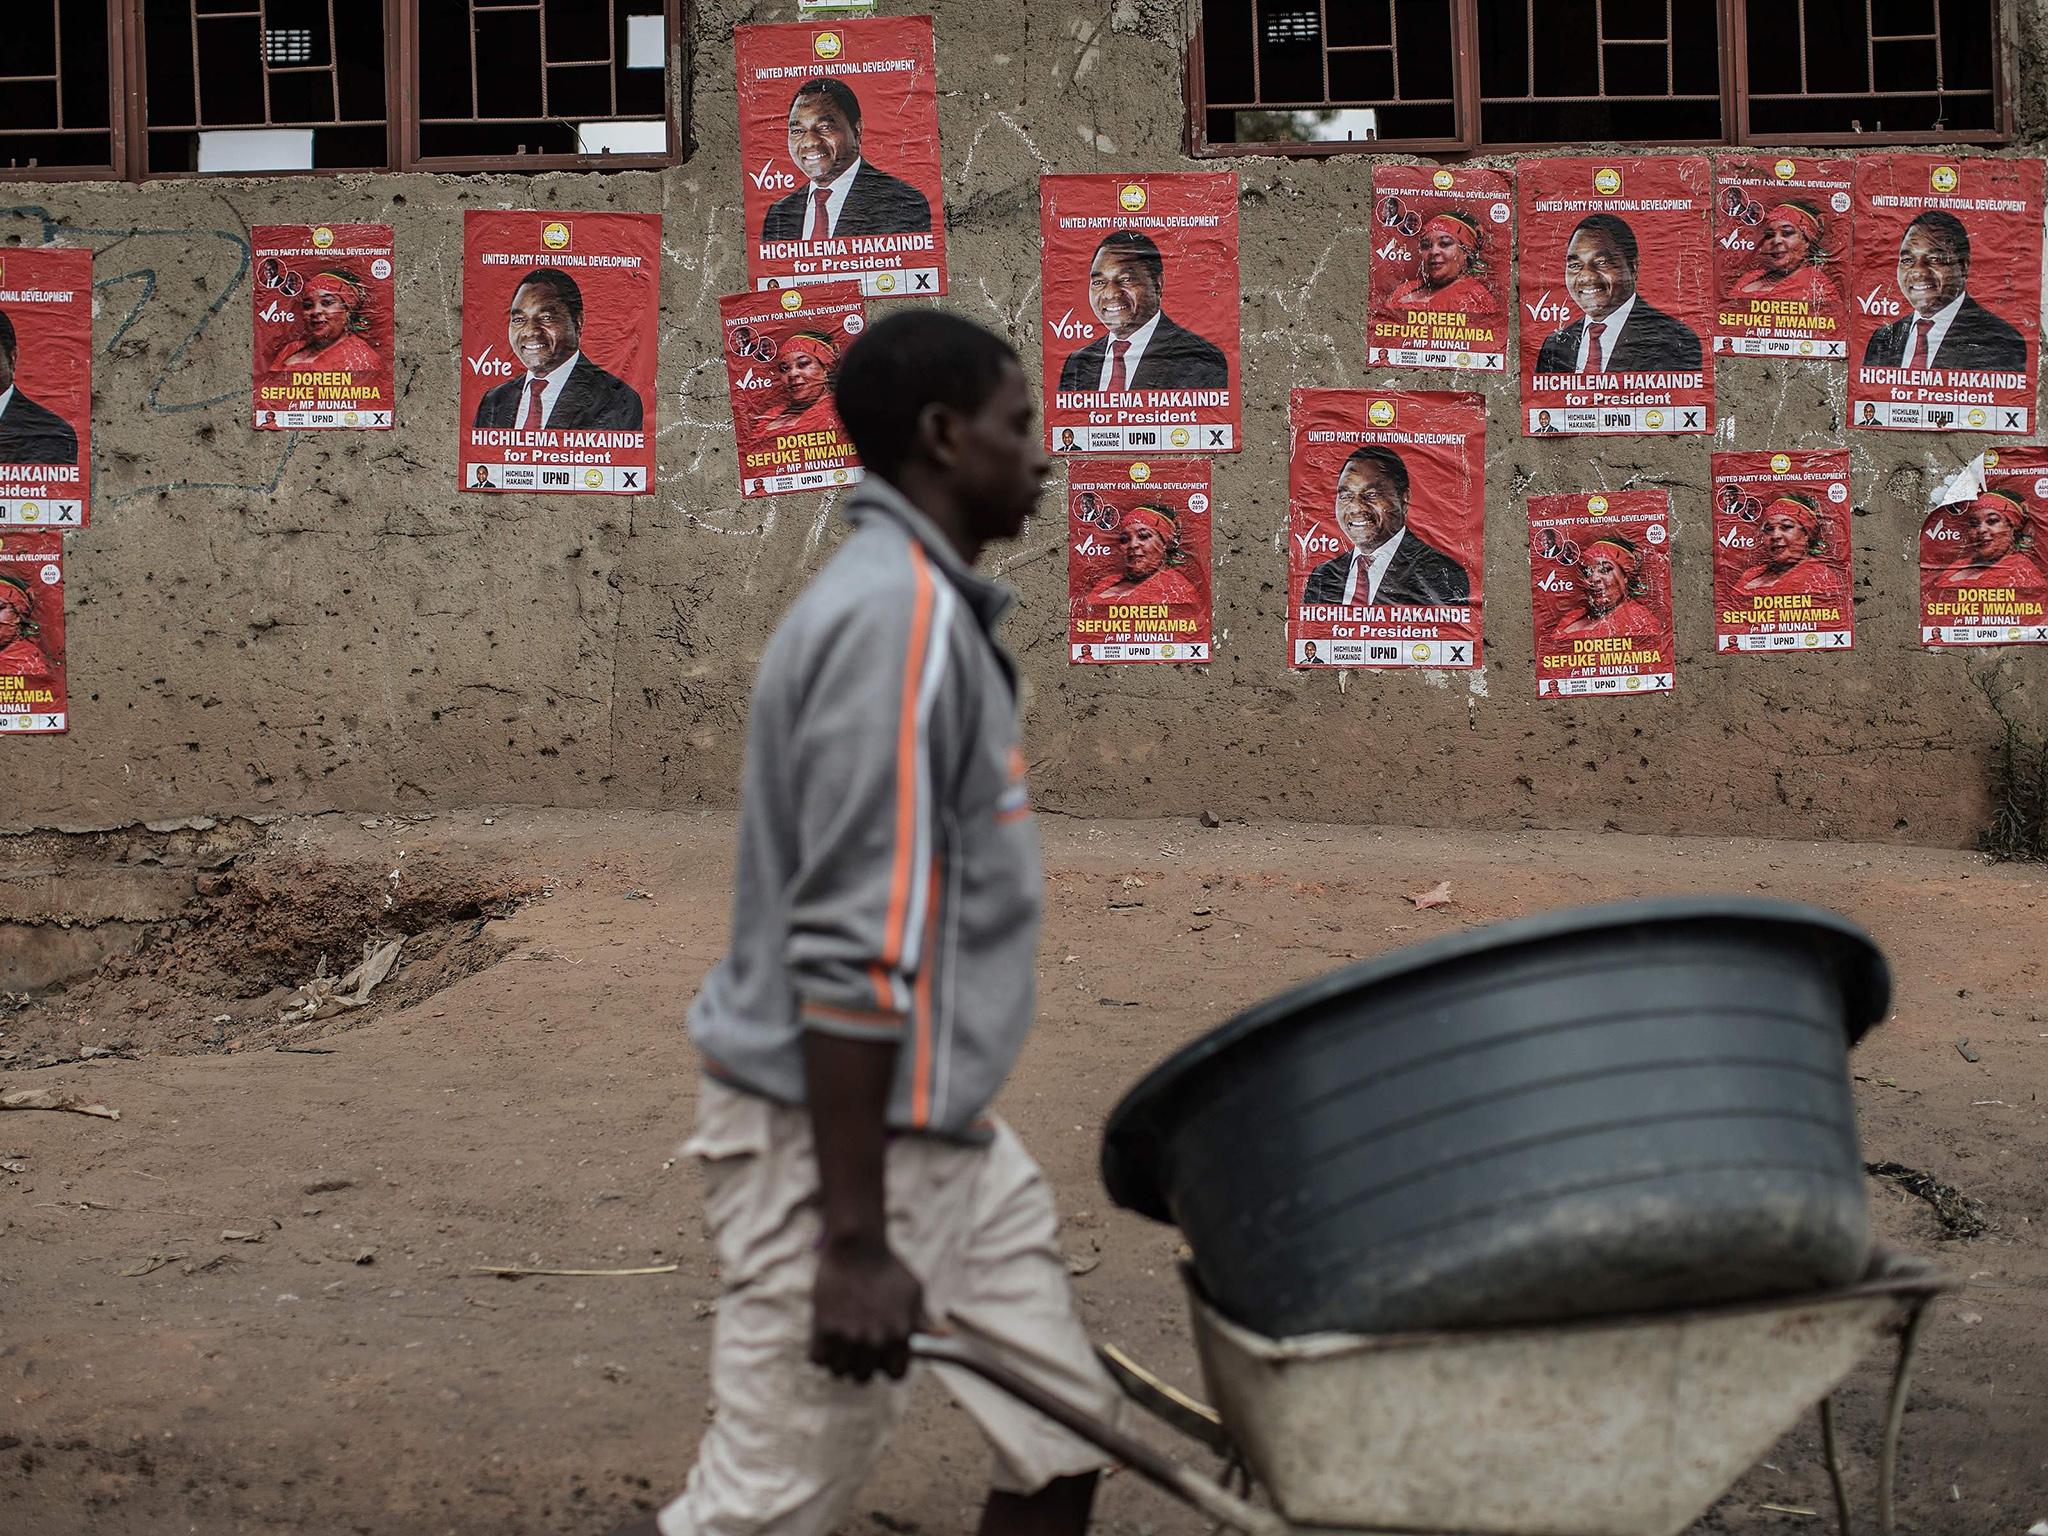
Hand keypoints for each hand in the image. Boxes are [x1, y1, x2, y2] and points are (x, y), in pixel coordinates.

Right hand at [809, 1235, 923, 1382]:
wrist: (857, 1244)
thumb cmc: (888, 1267)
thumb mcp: (913, 1290)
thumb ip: (924, 1319)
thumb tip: (945, 1334)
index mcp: (900, 1335)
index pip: (895, 1375)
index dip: (887, 1365)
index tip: (880, 1354)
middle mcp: (875, 1340)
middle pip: (863, 1377)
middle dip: (861, 1363)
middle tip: (856, 1343)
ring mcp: (849, 1336)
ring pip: (839, 1371)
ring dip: (839, 1359)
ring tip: (840, 1340)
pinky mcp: (824, 1327)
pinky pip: (817, 1359)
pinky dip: (820, 1351)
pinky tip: (825, 1336)